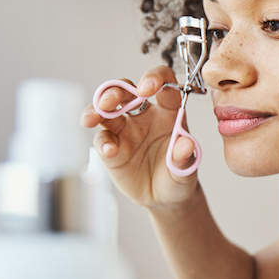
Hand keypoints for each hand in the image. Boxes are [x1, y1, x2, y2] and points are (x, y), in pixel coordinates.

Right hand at [80, 66, 200, 208]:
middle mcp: (145, 116)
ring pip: (107, 109)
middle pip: (126, 91)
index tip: (147, 88)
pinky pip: (103, 138)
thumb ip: (185, 157)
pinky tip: (110, 151)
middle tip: (110, 101)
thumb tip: (185, 143)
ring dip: (96, 109)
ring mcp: (126, 130)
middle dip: (115, 91)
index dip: (155, 79)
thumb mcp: (186, 170)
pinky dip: (103, 142)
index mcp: (168, 112)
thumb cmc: (178, 176)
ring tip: (92, 118)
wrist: (164, 198)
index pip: (164, 84)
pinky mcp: (112, 147)